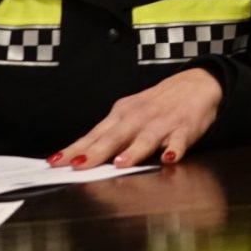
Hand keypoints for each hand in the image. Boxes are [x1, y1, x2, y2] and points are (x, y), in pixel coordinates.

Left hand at [49, 68, 222, 170]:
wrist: (195, 83)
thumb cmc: (157, 105)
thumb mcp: (130, 114)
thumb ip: (109, 136)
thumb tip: (80, 157)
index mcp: (122, 115)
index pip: (93, 135)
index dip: (74, 149)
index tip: (55, 163)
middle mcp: (138, 118)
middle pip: (114, 137)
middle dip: (95, 152)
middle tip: (78, 167)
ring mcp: (161, 123)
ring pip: (145, 139)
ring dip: (132, 151)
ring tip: (120, 164)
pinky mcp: (184, 129)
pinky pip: (179, 141)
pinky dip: (174, 149)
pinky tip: (169, 157)